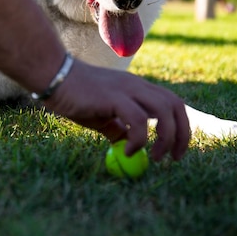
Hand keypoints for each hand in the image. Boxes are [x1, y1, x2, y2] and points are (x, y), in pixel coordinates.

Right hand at [47, 59, 189, 160]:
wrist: (55, 76)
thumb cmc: (75, 96)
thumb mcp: (102, 116)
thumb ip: (117, 128)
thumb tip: (128, 147)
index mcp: (137, 88)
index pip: (172, 103)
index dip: (181, 126)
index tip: (176, 151)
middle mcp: (137, 86)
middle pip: (174, 105)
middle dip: (182, 134)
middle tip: (173, 159)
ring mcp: (127, 89)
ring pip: (163, 110)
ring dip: (165, 138)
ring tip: (154, 157)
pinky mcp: (114, 97)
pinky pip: (138, 120)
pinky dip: (140, 139)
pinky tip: (127, 150)